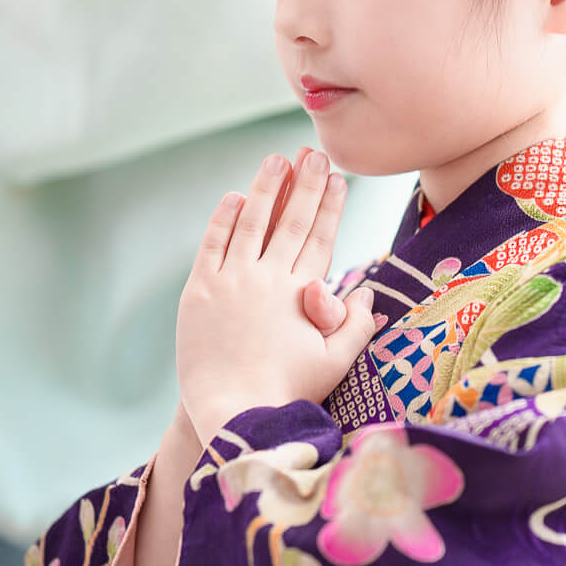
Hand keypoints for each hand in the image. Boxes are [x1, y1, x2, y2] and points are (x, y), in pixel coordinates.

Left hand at [176, 151, 377, 444]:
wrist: (233, 412)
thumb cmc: (287, 392)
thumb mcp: (334, 362)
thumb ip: (355, 325)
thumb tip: (367, 292)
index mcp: (303, 293)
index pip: (321, 237)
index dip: (331, 206)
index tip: (339, 179)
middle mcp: (268, 279)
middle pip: (291, 221)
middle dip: (305, 184)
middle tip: (315, 153)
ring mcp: (231, 282)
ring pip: (251, 223)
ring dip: (266, 189)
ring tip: (277, 159)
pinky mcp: (199, 292)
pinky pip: (212, 245)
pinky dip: (223, 219)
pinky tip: (234, 196)